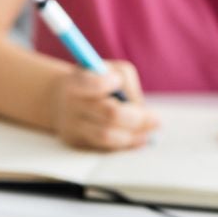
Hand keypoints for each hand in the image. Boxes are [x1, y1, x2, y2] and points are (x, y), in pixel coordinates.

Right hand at [43, 61, 157, 150]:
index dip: (108, 83)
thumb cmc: (93, 80)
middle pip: (110, 114)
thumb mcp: (107, 69)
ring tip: (150, 131)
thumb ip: (126, 83)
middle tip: (156, 120)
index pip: (92, 84)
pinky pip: (105, 147)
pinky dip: (126, 143)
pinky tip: (138, 138)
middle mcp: (71, 105)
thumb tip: (143, 111)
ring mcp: (72, 126)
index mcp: (76, 82)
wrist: (61, 99)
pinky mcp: (76, 142)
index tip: (117, 81)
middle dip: (138, 118)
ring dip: (134, 135)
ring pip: (108, 136)